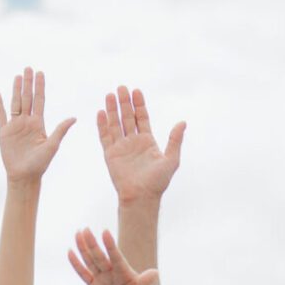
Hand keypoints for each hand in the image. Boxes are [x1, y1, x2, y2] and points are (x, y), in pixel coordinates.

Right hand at [0, 68, 75, 185]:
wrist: (24, 176)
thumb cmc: (40, 164)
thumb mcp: (52, 146)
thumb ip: (60, 130)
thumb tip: (74, 118)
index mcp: (38, 123)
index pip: (39, 100)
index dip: (39, 87)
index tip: (40, 73)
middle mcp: (27, 122)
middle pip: (27, 98)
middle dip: (28, 83)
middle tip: (28, 68)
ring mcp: (15, 126)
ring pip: (15, 103)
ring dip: (15, 89)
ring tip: (17, 76)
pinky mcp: (4, 133)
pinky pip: (1, 115)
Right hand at [68, 228, 160, 284]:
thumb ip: (146, 283)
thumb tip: (154, 273)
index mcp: (124, 271)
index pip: (116, 257)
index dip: (110, 246)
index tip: (105, 232)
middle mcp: (112, 271)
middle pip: (100, 256)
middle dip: (92, 244)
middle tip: (85, 229)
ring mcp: (102, 277)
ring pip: (90, 261)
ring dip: (83, 248)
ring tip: (77, 233)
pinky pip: (83, 274)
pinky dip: (76, 264)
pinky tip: (70, 252)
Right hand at [99, 86, 184, 203]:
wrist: (142, 197)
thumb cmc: (158, 182)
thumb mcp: (171, 159)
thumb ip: (175, 140)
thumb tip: (183, 122)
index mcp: (147, 142)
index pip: (142, 118)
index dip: (139, 105)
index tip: (137, 91)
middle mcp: (133, 142)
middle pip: (127, 117)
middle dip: (124, 103)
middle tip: (121, 87)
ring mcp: (121, 148)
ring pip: (115, 124)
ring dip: (112, 109)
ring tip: (110, 94)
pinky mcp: (110, 155)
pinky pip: (105, 137)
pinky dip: (102, 125)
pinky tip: (101, 112)